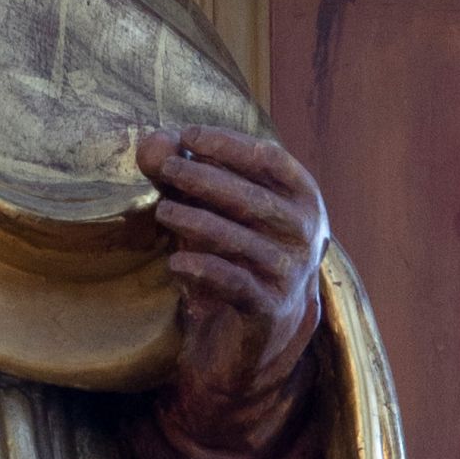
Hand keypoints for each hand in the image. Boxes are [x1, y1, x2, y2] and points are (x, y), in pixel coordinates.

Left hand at [136, 125, 325, 438]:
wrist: (258, 322)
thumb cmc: (237, 248)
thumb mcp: (213, 206)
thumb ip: (183, 171)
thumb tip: (154, 142)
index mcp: (302, 197)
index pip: (270, 159)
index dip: (229, 144)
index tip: (187, 135)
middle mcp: (306, 232)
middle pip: (253, 198)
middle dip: (206, 179)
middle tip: (166, 168)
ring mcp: (291, 271)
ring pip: (242, 240)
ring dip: (198, 223)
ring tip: (163, 211)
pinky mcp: (270, 306)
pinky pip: (235, 282)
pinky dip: (204, 269)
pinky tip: (175, 263)